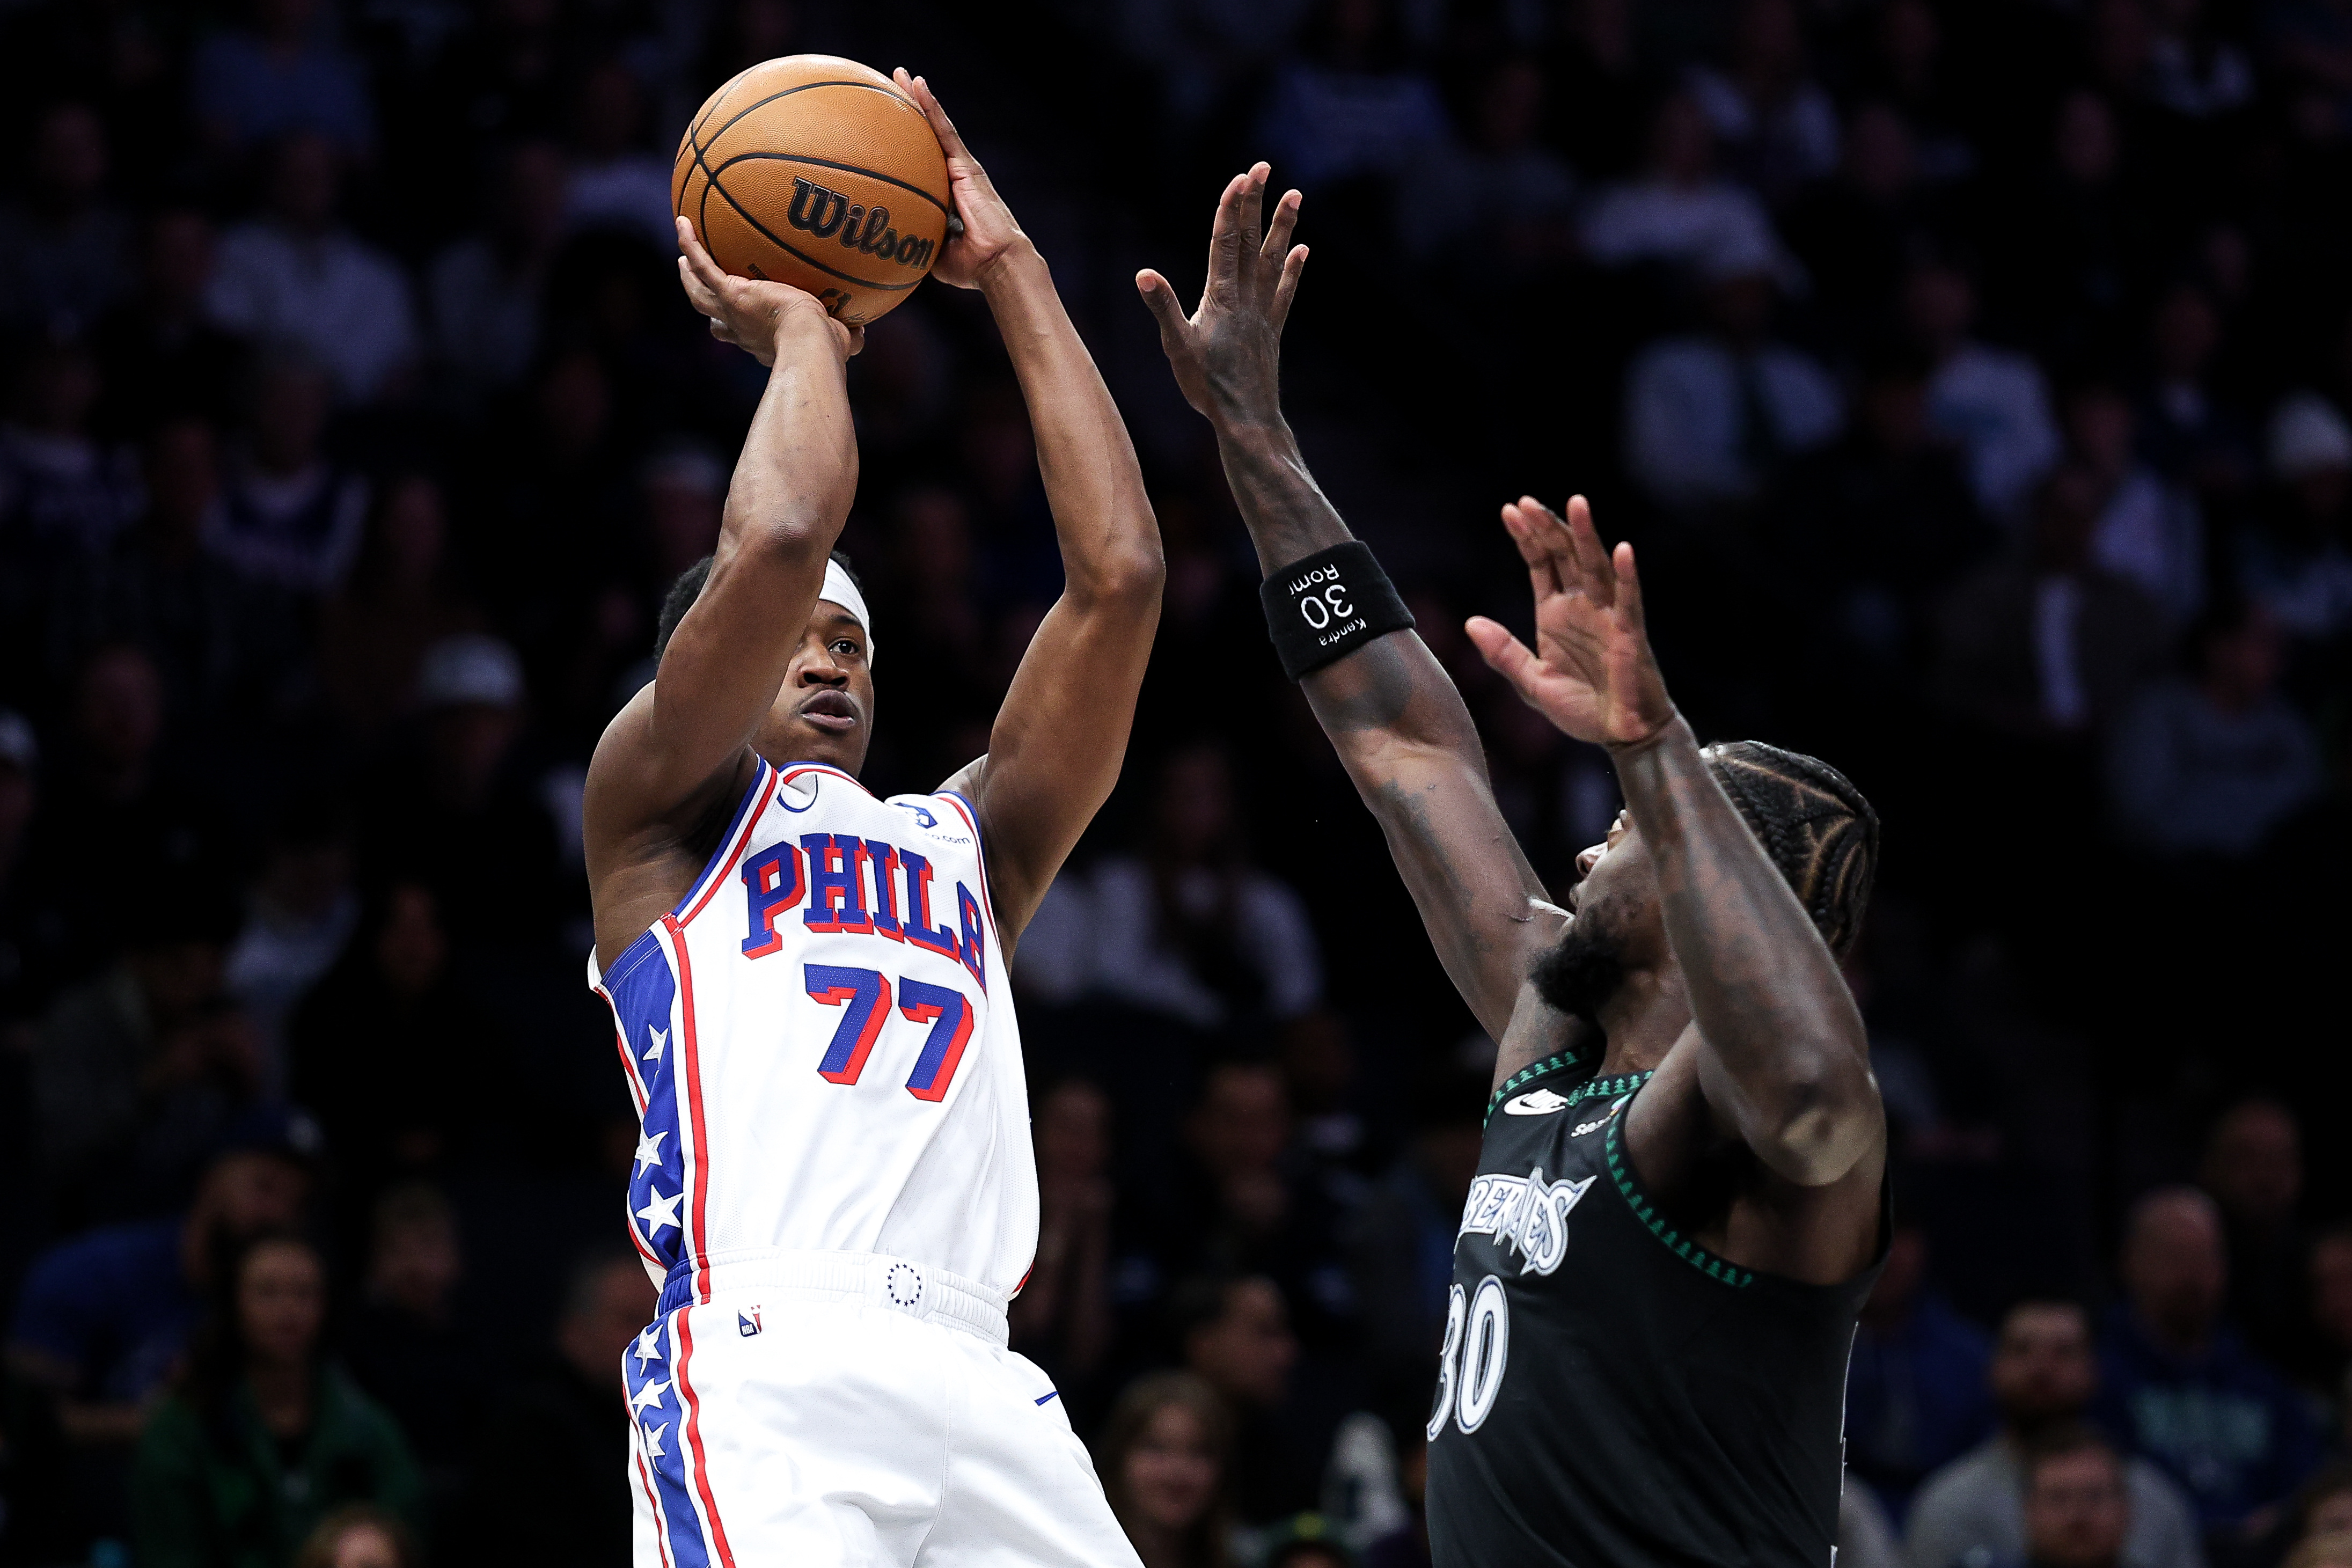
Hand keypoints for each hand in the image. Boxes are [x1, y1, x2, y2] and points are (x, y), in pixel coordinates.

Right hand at [674, 216, 861, 364]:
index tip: (739, 318)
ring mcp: (732, 310)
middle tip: (697, 286)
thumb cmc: (827, 346)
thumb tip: (864, 331)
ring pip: (699, 292)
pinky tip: (682, 222)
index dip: (737, 327)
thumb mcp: (841, 341)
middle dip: (705, 302)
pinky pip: (702, 263)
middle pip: (713, 317)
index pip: (742, 334)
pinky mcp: (730, 292)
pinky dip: (689, 243)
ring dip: (688, 275)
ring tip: (682, 257)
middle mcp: (741, 328)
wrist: (809, 340)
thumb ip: (851, 336)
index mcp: (761, 339)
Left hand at [895, 70, 1027, 287]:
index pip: (921, 159)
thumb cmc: (971, 266)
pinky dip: (931, 107)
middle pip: (926, 134)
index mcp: (945, 193)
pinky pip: (944, 131)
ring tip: (900, 74)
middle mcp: (953, 175)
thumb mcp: (931, 252)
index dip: (906, 140)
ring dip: (917, 99)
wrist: (998, 263)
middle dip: (909, 109)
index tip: (885, 125)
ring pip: (935, 125)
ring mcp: (961, 167)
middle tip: (890, 86)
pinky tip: (917, 85)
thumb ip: (913, 239)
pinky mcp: (966, 165)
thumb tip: (886, 244)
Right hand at [1137, 163, 1307, 425]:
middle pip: (1249, 241)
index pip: (1225, 242)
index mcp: (1220, 298)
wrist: (1246, 418)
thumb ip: (1163, 308)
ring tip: (1295, 195)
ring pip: (1272, 260)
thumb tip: (1144, 274)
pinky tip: (1302, 250)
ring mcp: (1262, 312)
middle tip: (1262, 166)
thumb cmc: (1207, 387)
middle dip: (1255, 202)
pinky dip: (1293, 269)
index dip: (1231, 208)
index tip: (1240, 177)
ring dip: (1283, 226)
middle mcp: (1245, 298)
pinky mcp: (1272, 329)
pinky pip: (1285, 292)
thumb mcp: (1177, 348)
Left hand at [1466, 496, 1676, 748]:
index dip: (1526, 538)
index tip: (1509, 510)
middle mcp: (1581, 606)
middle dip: (1547, 528)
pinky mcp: (1630, 633)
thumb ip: (1503, 654)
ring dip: (1586, 536)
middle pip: (1564, 556)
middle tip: (1527, 502)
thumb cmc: (1580, 707)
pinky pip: (1629, 599)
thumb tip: (1470, 623)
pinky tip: (1621, 549)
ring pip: (1595, 567)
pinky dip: (1626, 574)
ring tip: (1575, 504)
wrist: (1619, 735)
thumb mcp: (1531, 683)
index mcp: (1555, 613)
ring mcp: (1608, 615)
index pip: (1541, 564)